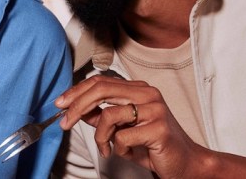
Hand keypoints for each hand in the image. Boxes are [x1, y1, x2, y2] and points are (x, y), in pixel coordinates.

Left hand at [55, 75, 210, 178]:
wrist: (185, 163)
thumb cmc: (154, 145)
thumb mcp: (124, 128)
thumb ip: (103, 116)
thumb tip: (79, 109)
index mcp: (139, 89)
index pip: (101, 81)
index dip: (77, 91)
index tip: (60, 103)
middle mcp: (148, 94)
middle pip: (101, 90)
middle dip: (77, 107)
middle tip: (65, 123)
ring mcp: (155, 109)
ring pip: (109, 115)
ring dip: (101, 137)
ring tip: (107, 148)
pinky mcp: (159, 128)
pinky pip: (122, 137)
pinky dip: (118, 149)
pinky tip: (128, 152)